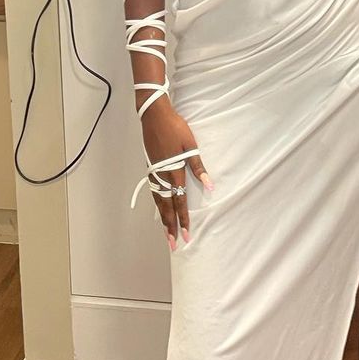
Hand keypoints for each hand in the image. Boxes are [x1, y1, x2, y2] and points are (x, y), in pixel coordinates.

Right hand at [140, 105, 212, 249]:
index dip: (183, 219)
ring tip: (165, 232)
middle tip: (173, 244)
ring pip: (157, 200)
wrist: (153, 115)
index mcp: (174, 171)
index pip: (179, 201)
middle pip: (166, 206)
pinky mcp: (149, 167)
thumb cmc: (175, 127)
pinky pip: (153, 191)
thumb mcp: (191, 145)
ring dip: (162, 218)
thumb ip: (199, 167)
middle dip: (170, 226)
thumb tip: (209, 186)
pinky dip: (156, 203)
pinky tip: (158, 208)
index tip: (185, 236)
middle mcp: (162, 175)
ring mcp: (153, 171)